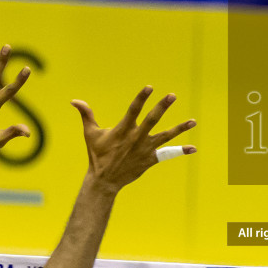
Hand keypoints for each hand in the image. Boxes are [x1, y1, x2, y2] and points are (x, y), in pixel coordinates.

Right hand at [73, 86, 195, 193]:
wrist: (105, 180)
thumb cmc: (97, 155)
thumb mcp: (90, 134)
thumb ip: (86, 115)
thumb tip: (74, 100)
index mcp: (123, 130)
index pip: (134, 110)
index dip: (141, 98)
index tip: (150, 87)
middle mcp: (136, 138)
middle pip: (152, 119)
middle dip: (162, 107)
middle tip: (172, 96)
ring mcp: (145, 149)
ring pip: (165, 136)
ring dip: (179, 128)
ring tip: (193, 121)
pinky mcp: (150, 159)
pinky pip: (167, 154)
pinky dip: (180, 151)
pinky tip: (193, 148)